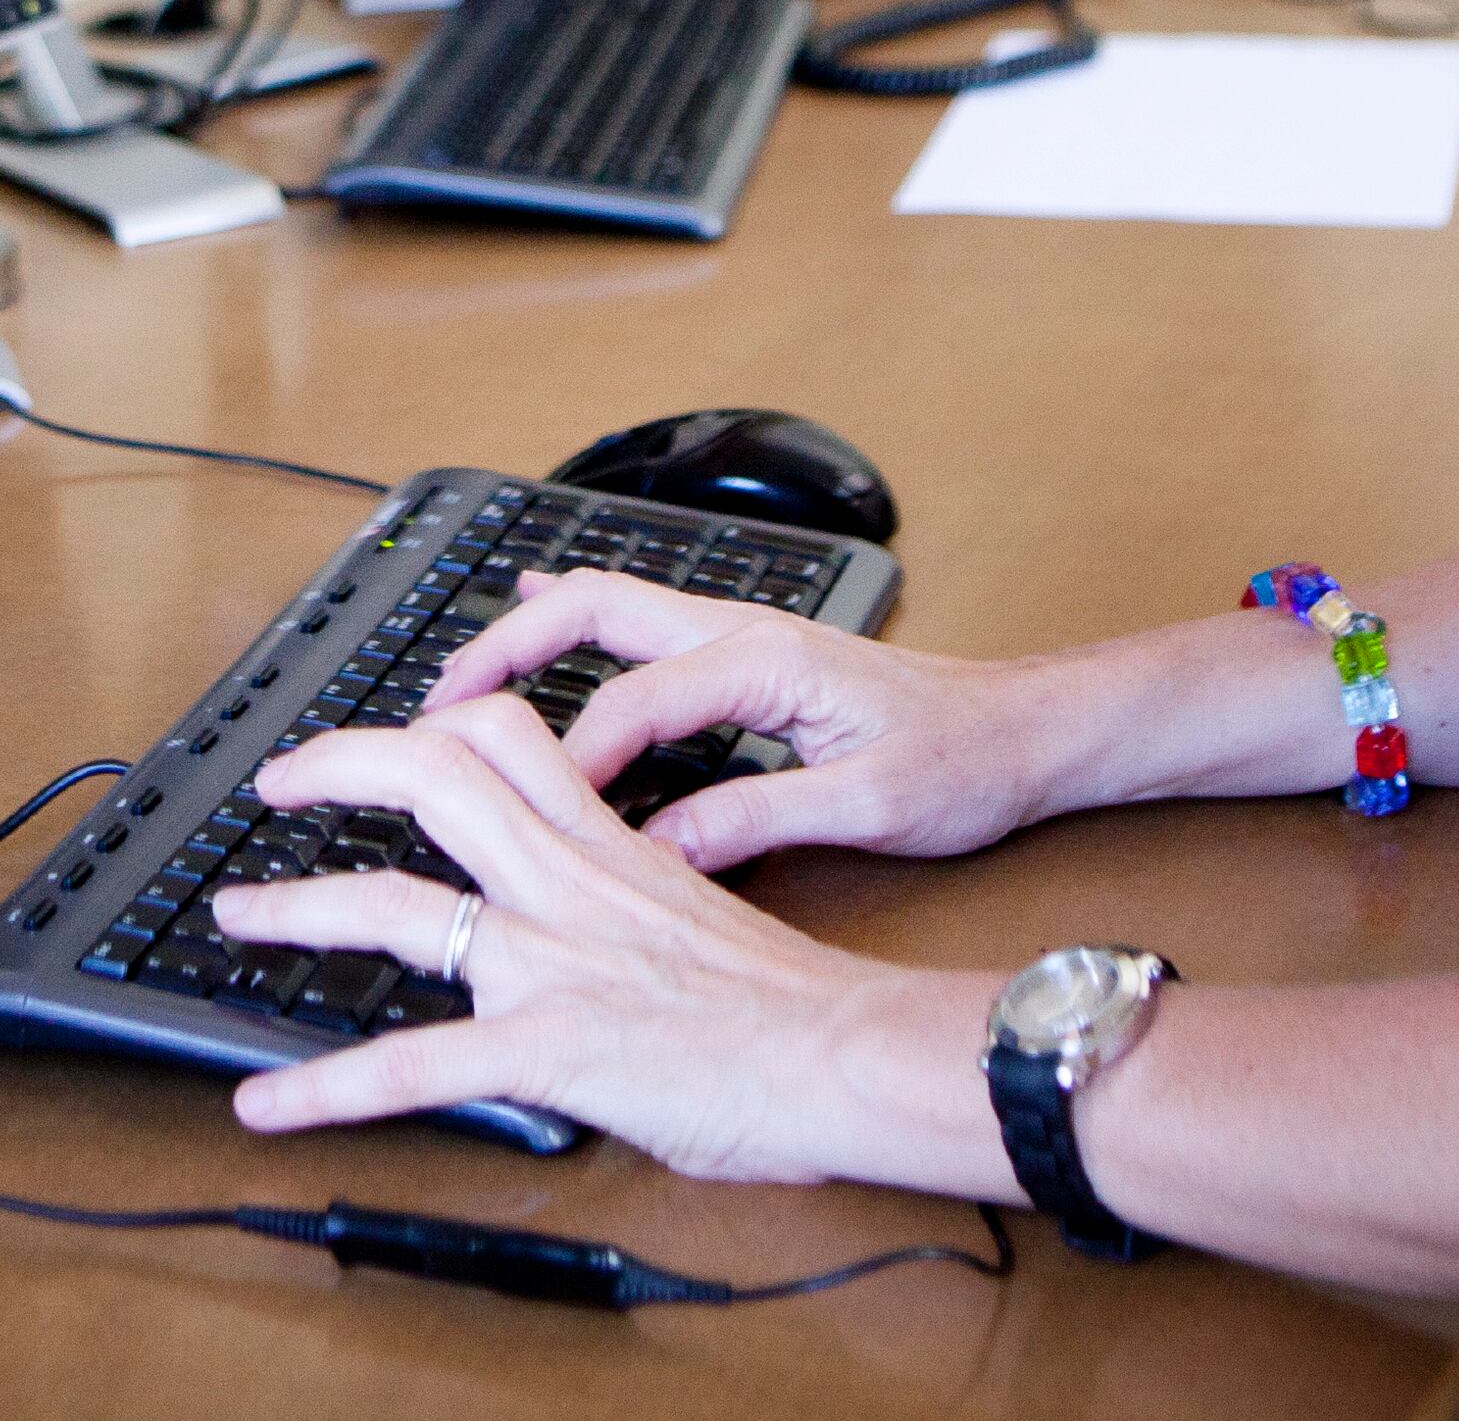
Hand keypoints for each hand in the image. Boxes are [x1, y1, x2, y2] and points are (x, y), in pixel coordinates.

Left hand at [206, 695, 1001, 1194]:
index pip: (512, 738)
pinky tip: (266, 1108)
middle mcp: (567, 884)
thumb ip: (638, 904)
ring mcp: (548, 960)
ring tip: (233, 914)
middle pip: (435, 773)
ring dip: (296, 907)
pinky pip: (412, 1067)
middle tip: (281, 780)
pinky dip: (323, 1089)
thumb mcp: (707, 916)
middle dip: (338, 763)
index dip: (438, 720)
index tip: (400, 730)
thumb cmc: (800, 1005)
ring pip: (395, 903)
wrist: (846, 1055)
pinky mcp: (544, 1046)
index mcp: (612, 847)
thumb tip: (604, 931)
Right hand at [423, 570, 1079, 871]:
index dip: (572, 763)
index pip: (632, 704)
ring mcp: (738, 635)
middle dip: (502, 649)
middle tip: (432, 711)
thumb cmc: (965, 761)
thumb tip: (664, 850)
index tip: (530, 822)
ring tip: (455, 690)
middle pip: (590, 609)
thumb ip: (759, 820)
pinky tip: (532, 635)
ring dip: (526, 637)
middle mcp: (741, 630)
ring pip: (604, 608)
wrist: (1025, 728)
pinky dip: (570, 630)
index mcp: (765, 660)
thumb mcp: (870, 807)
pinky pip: (635, 627)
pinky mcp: (743, 657)